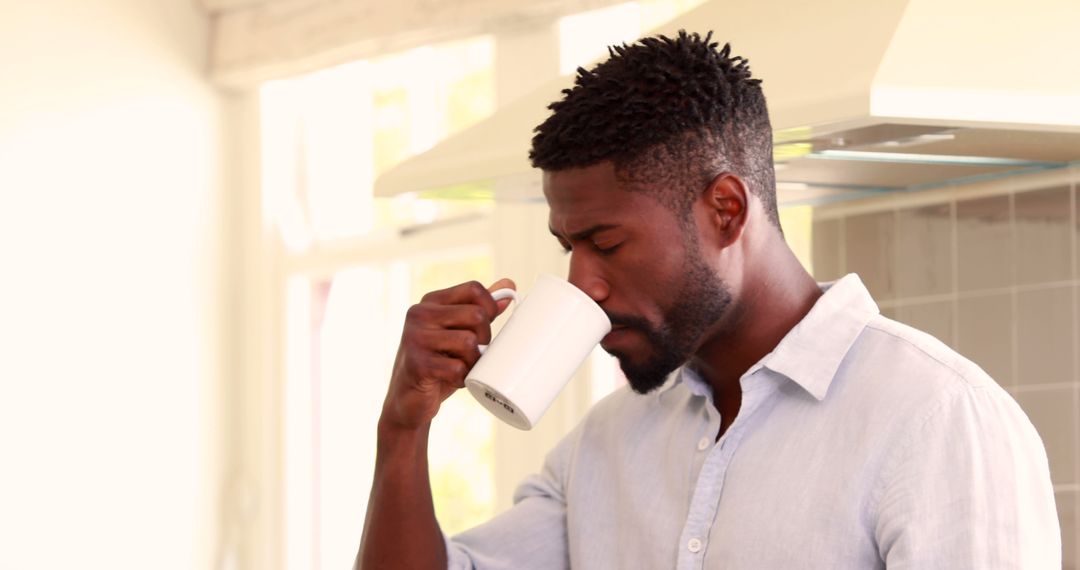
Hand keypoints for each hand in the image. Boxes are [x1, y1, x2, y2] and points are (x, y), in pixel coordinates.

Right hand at [381, 278, 515, 430]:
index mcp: (431, 301)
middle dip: (485, 338)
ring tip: (464, 366)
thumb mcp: (456, 331)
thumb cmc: (438, 362)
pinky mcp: (417, 364)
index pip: (473, 288)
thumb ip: (478, 308)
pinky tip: (454, 379)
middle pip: (477, 315)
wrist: (408, 399)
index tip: (488, 325)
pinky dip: (463, 378)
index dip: (490, 307)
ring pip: (469, 342)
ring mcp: (416, 338)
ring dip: (474, 361)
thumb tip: (509, 285)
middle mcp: (419, 314)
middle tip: (475, 353)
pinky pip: (458, 367)